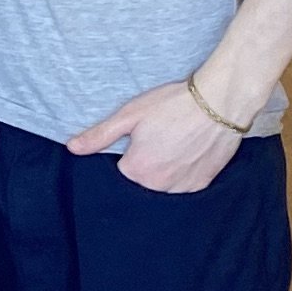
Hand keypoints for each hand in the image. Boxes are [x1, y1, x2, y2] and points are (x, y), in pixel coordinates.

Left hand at [68, 81, 244, 193]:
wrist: (219, 102)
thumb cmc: (173, 104)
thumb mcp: (130, 114)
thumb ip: (100, 135)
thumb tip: (72, 148)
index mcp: (136, 170)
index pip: (121, 171)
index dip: (128, 153)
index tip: (139, 139)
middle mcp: (158, 186)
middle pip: (142, 180)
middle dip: (146, 163)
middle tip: (160, 138)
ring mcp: (182, 187)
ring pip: (163, 185)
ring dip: (165, 171)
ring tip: (175, 144)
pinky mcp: (202, 184)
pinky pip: (184, 185)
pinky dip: (184, 173)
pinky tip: (189, 152)